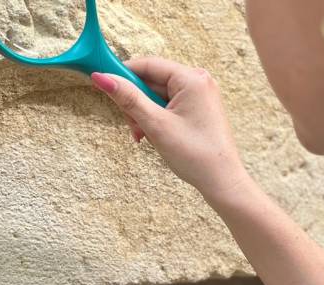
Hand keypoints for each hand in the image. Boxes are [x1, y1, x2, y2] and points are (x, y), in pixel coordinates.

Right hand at [90, 57, 250, 200]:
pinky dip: (157, 118)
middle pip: (152, 80)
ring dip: (144, 114)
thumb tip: (101, 77)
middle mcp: (198, 80)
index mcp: (191, 78)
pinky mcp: (199, 108)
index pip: (148, 64)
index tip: (101, 85)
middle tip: (132, 126)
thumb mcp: (156, 125)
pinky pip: (169, 105)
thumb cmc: (195, 154)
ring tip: (144, 136)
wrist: (222, 181)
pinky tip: (154, 136)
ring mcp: (200, 94)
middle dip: (136, 103)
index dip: (123, 74)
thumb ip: (128, 98)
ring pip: (158, 95)